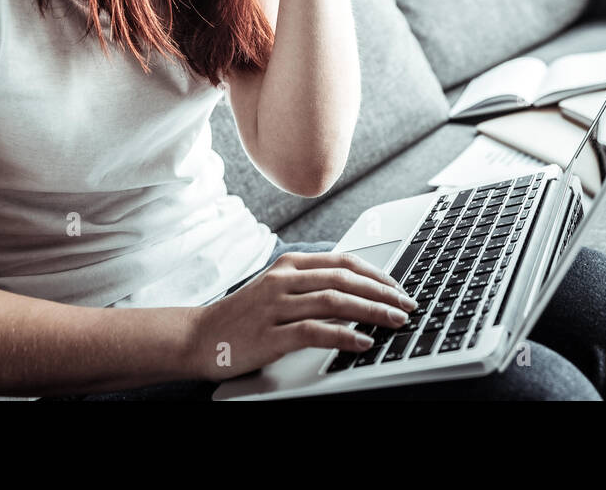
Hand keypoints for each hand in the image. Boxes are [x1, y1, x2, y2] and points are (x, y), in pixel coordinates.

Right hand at [184, 250, 416, 380]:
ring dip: (372, 312)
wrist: (199, 337)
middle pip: (345, 279)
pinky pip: (315, 331)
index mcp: (290, 264)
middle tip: (407, 306)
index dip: (377, 274)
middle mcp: (284, 279)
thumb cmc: (243, 316)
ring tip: (394, 322)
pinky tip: (362, 342)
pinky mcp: (271, 334)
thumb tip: (358, 294)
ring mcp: (276, 306)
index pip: (344, 262)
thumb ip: (312, 286)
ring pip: (335, 301)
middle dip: (383, 293)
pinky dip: (343, 336)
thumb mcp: (278, 290)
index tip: (399, 289)